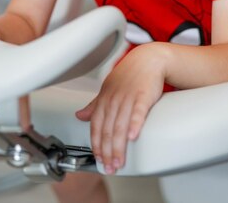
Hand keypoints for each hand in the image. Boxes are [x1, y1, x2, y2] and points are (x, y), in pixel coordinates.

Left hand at [75, 43, 166, 173]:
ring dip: (119, 146)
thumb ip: (95, 105)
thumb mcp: (108, 88)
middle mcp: (114, 98)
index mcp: (104, 98)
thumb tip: (79, 116)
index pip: (96, 125)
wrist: (148, 59)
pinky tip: (133, 137)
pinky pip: (138, 111)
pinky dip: (134, 124)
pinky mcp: (143, 94)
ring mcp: (128, 96)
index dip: (96, 145)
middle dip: (107, 152)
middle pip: (107, 129)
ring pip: (120, 125)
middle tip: (110, 168)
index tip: (99, 160)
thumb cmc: (129, 75)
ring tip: (119, 162)